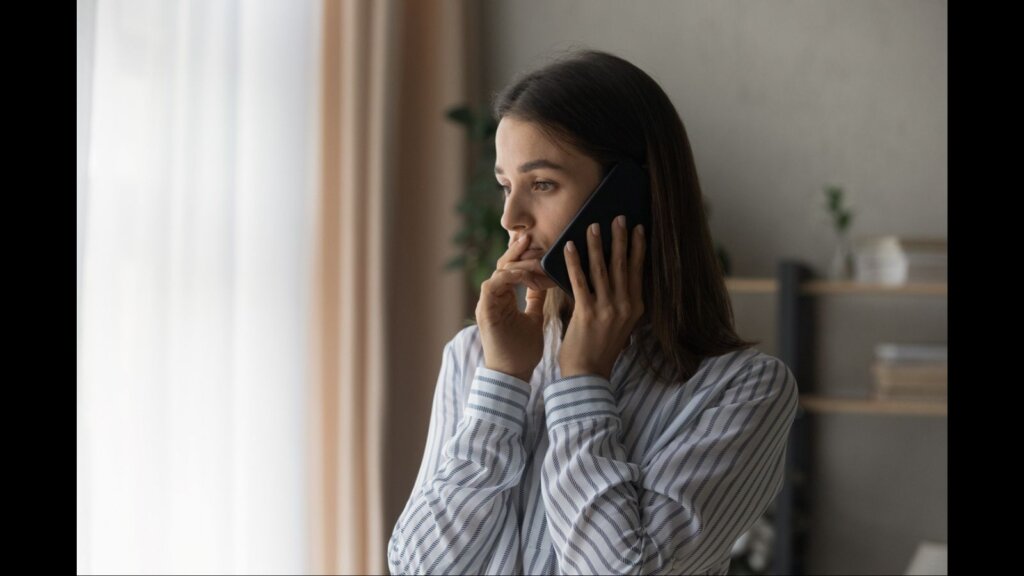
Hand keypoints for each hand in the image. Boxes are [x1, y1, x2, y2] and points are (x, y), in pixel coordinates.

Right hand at [475, 234, 548, 381]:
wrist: (512, 375)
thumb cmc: (523, 351)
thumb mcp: (534, 319)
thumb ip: (535, 300)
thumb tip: (544, 282)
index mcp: (503, 298)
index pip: (511, 269)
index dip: (523, 257)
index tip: (538, 245)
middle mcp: (493, 298)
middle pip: (502, 266)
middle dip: (516, 251)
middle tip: (530, 236)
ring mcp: (487, 304)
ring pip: (497, 272)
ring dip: (515, 263)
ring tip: (532, 254)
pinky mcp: (485, 311)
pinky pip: (492, 285)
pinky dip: (508, 277)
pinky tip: (524, 274)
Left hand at [559, 215, 645, 380]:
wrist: (588, 374)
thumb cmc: (600, 348)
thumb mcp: (621, 325)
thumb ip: (621, 302)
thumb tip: (617, 277)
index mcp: (635, 308)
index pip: (638, 271)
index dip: (638, 248)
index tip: (639, 228)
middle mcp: (625, 306)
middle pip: (623, 265)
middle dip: (621, 238)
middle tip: (618, 217)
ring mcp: (607, 309)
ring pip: (602, 269)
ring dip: (597, 244)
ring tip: (593, 225)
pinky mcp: (587, 312)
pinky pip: (579, 281)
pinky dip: (574, 262)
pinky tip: (569, 246)